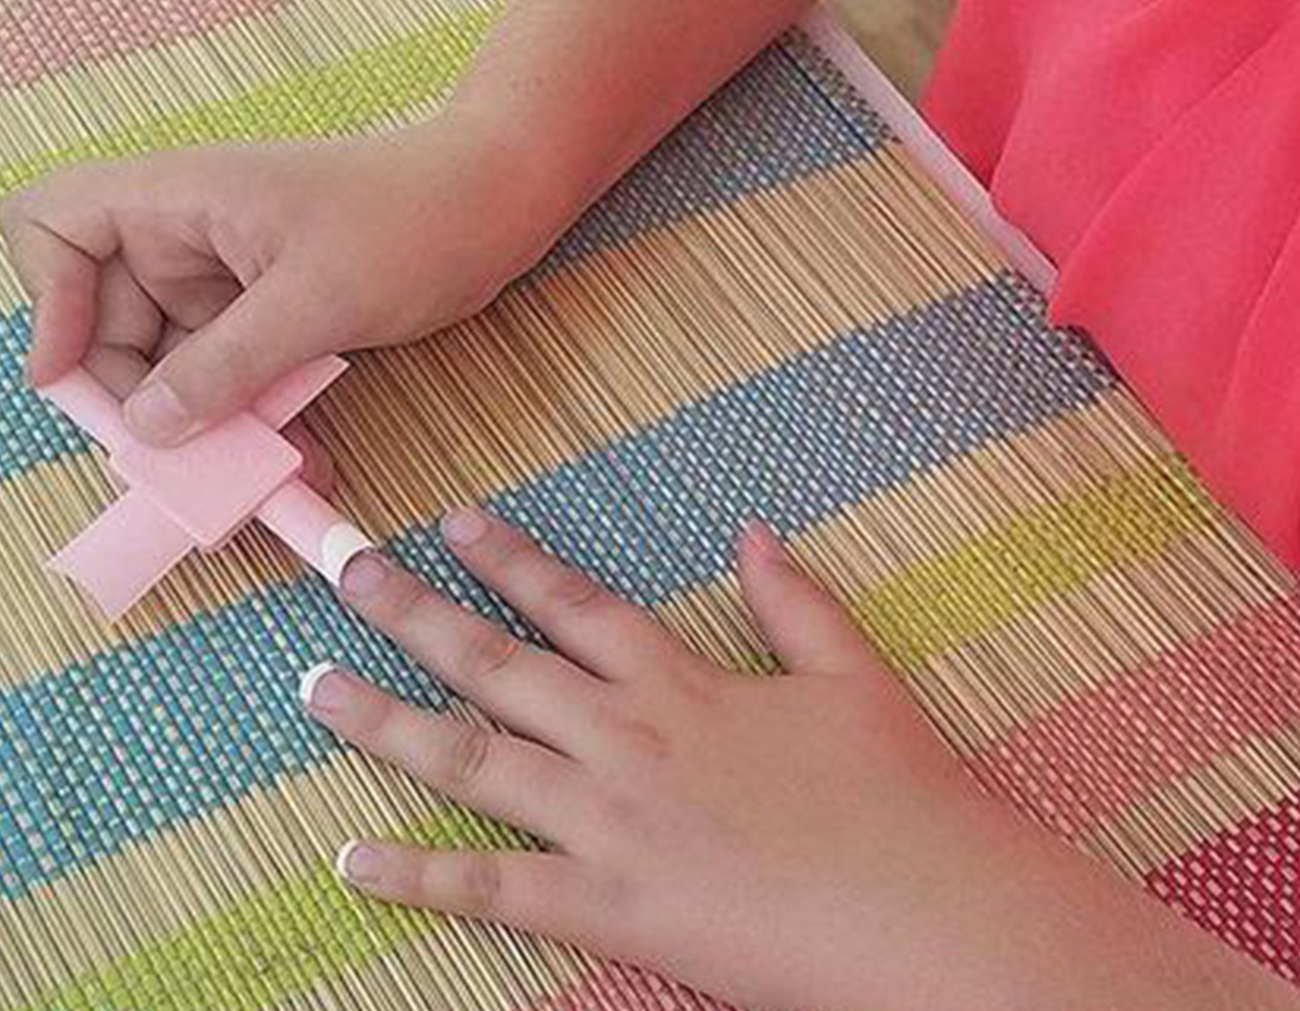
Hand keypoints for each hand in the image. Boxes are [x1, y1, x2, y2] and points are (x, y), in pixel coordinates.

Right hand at [0, 124, 551, 445]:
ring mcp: (233, 276)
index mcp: (179, 200)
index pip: (57, 225)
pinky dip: (261, 418)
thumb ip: (225, 364)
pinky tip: (302, 466)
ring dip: (213, 428)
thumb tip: (150, 426)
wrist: (499, 203)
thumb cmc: (412, 222)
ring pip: (182, 363)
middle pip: (113, 323)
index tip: (77, 381)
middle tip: (186, 471)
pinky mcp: (276, 310)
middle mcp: (191, 236)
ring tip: (258, 487)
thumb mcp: (315, 300)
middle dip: (145, 401)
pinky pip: (241, 374)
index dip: (51, 303)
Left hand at [304, 512, 1016, 1010]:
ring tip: (316, 689)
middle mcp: (629, 738)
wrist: (927, 914)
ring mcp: (611, 822)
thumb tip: (752, 530)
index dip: (513, 560)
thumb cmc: (899, 794)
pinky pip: (494, 890)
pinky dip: (418, 876)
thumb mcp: (853, 675)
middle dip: (416, 612)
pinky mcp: (612, 906)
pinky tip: (352, 860)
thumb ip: (795, 600)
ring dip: (387, 722)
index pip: (577, 603)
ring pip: (475, 761)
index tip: (457, 523)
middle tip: (347, 572)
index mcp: (685, 683)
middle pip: (499, 664)